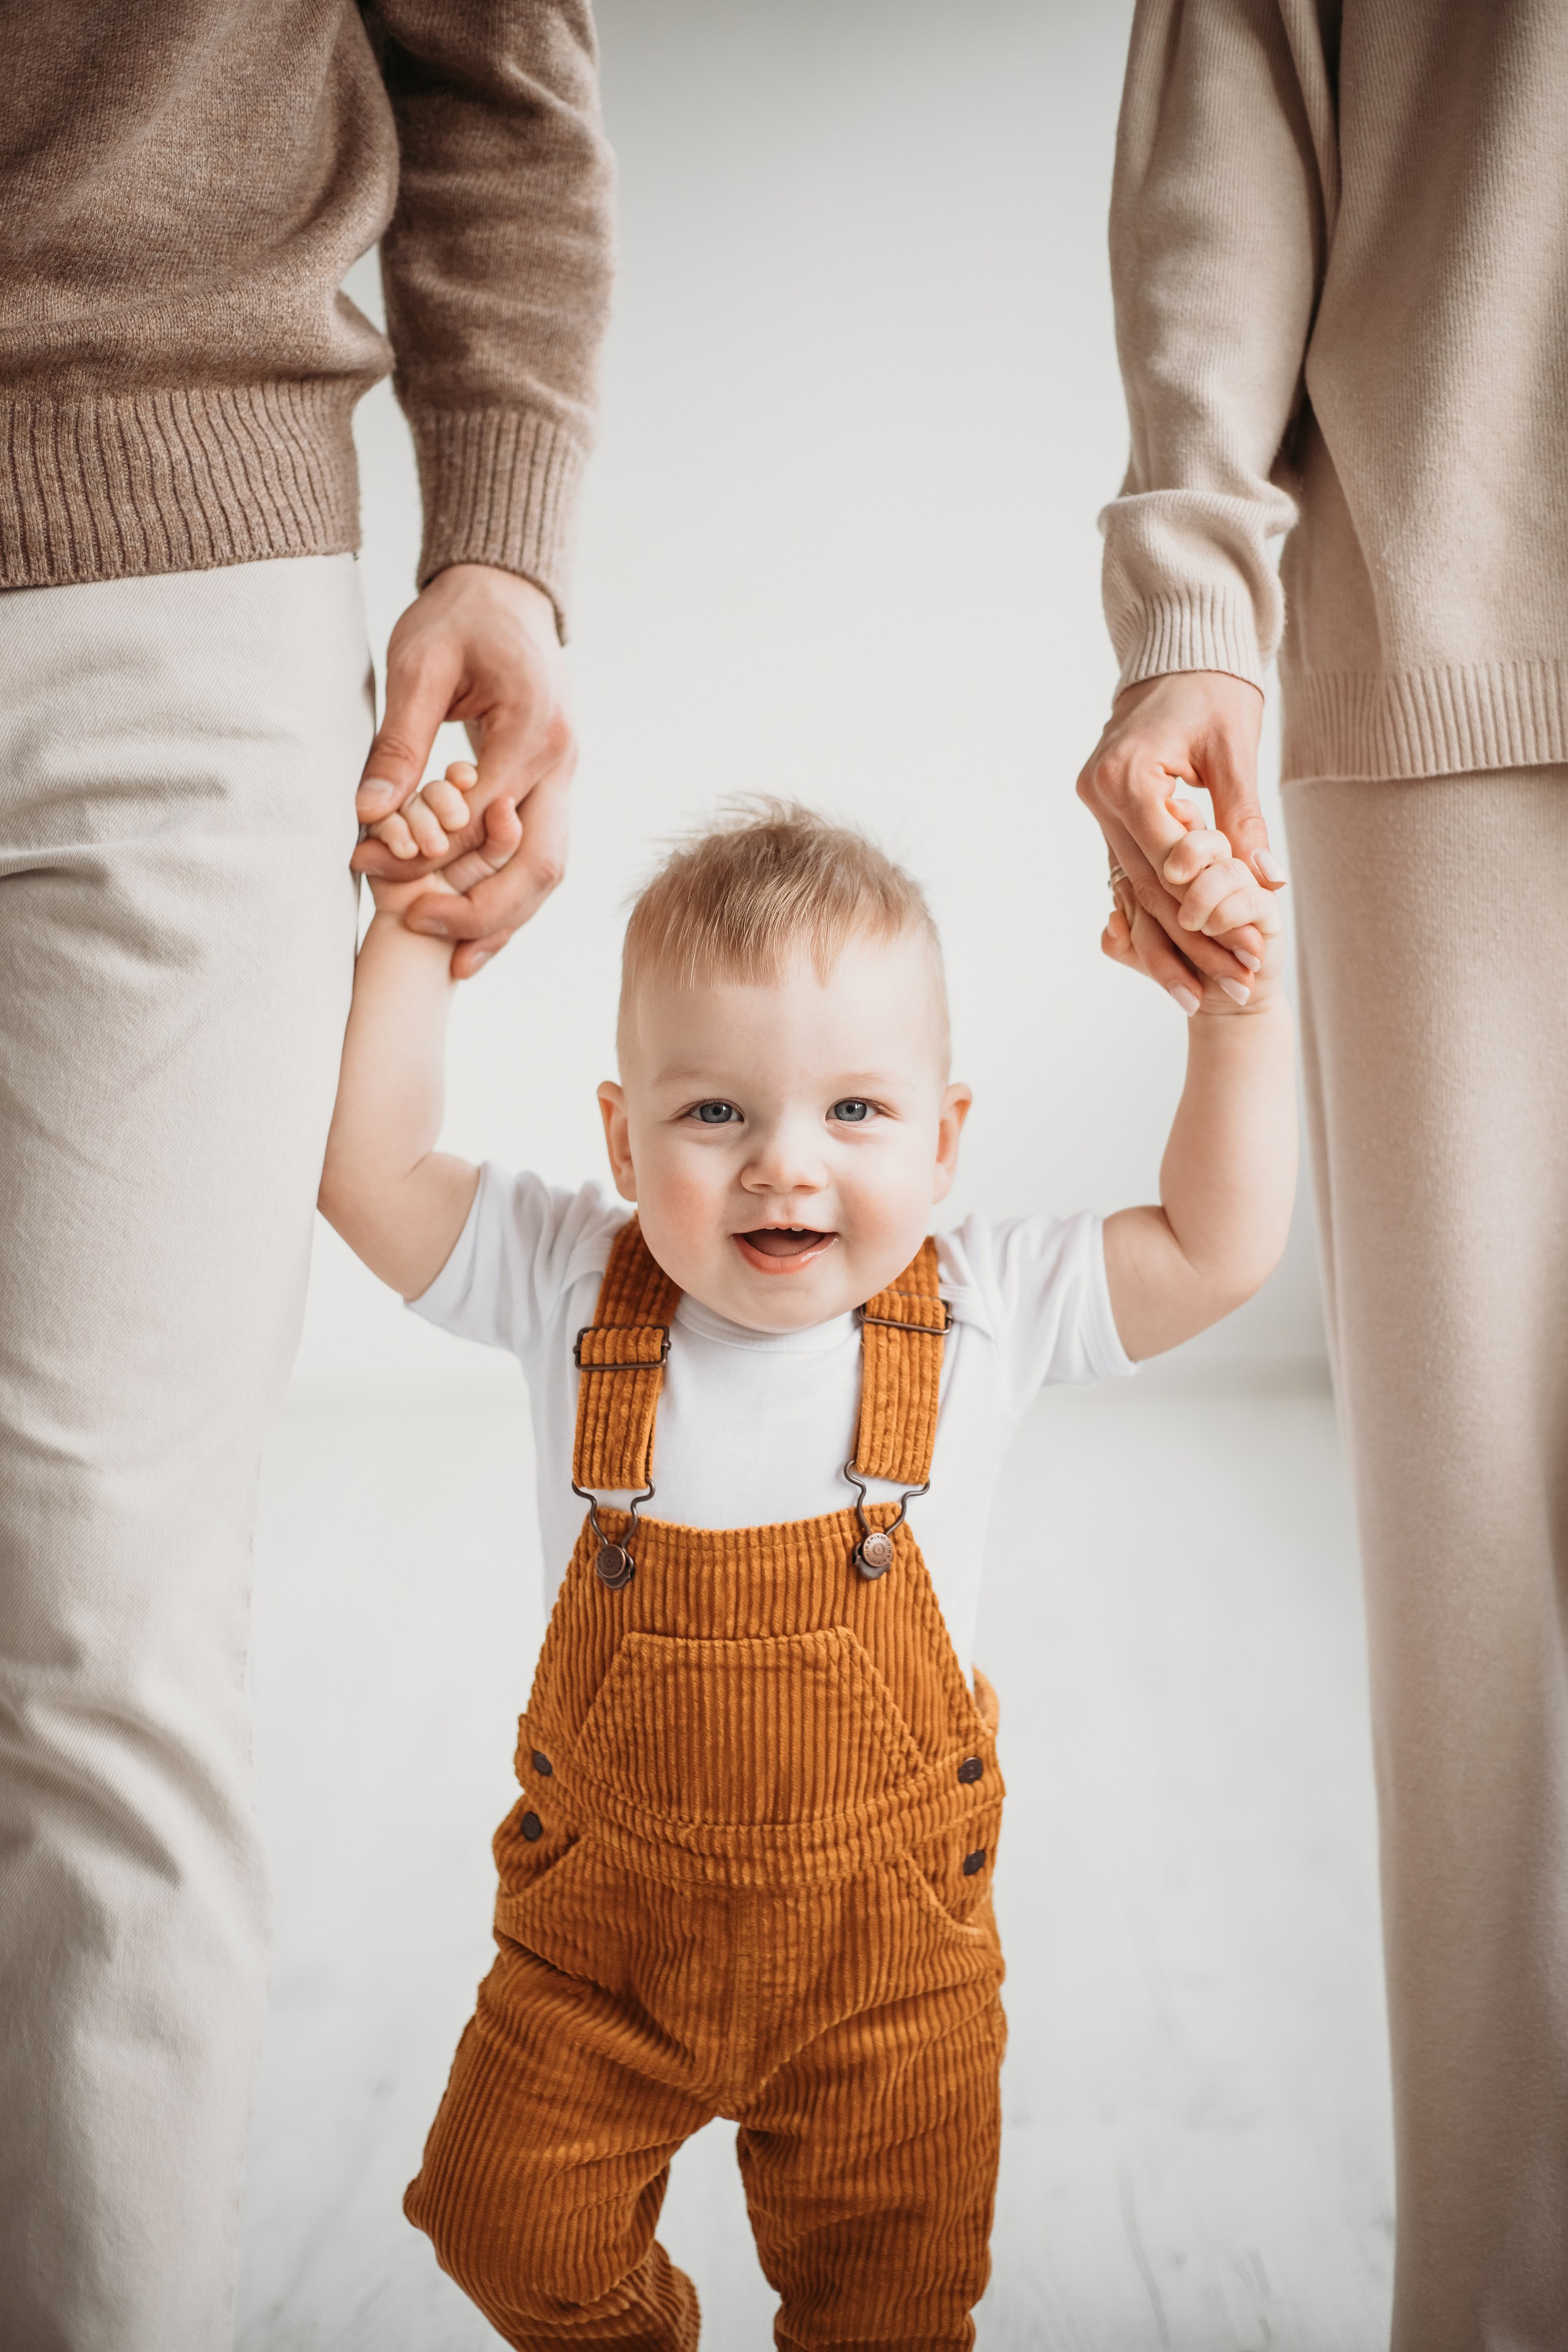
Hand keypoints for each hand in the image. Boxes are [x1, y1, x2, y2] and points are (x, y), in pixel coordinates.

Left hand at [352, 565, 573, 976]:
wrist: (506, 596)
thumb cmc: (459, 621)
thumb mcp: (417, 664)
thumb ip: (398, 742)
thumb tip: (370, 816)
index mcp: (535, 731)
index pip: (483, 822)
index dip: (425, 855)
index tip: (367, 864)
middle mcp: (563, 763)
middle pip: (539, 864)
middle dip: (482, 910)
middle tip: (419, 929)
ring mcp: (566, 779)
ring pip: (549, 871)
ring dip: (504, 919)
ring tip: (455, 960)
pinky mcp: (554, 789)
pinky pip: (541, 856)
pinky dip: (511, 898)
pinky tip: (476, 931)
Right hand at [1077, 671, 1281, 1007]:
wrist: (1176, 652)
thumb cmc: (1211, 690)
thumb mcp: (1235, 751)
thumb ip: (1245, 820)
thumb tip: (1268, 883)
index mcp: (1127, 778)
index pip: (1171, 864)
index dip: (1212, 914)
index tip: (1251, 953)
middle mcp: (1100, 799)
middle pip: (1147, 890)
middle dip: (1193, 944)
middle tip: (1234, 987)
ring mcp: (1097, 810)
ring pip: (1135, 893)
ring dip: (1172, 945)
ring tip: (1204, 993)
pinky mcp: (1108, 817)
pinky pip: (1130, 877)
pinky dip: (1158, 917)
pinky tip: (1181, 962)